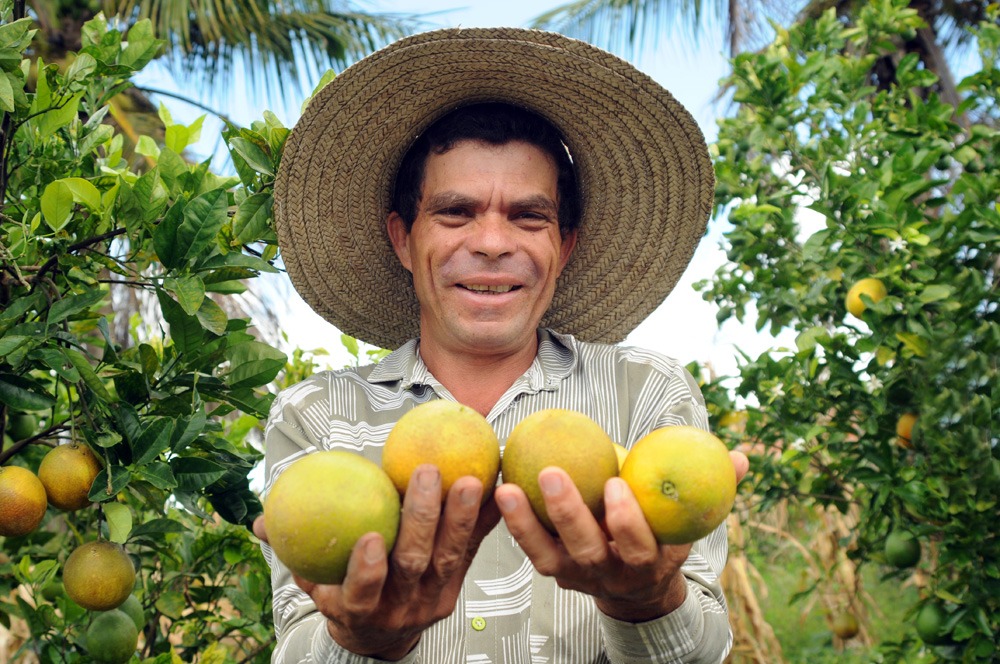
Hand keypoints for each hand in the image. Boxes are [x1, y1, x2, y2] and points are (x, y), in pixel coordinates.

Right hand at [254, 464, 500, 659]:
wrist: (383, 637)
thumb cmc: (343, 592)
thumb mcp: (315, 581)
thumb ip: (292, 549)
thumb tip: (258, 520)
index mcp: (359, 607)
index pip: (362, 593)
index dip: (366, 571)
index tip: (370, 538)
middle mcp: (401, 606)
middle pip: (415, 564)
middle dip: (422, 520)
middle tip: (427, 472)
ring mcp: (434, 598)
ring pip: (452, 557)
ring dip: (461, 516)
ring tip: (471, 478)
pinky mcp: (459, 585)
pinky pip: (474, 550)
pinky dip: (484, 520)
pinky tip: (497, 486)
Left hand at [494, 450, 748, 622]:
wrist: (638, 588)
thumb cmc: (664, 537)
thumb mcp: (691, 521)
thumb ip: (714, 488)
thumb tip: (741, 455)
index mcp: (647, 561)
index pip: (638, 545)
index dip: (627, 520)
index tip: (616, 484)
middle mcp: (609, 573)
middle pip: (587, 550)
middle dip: (569, 514)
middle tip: (552, 472)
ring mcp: (577, 576)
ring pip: (548, 555)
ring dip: (526, 523)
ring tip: (508, 487)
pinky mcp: (552, 570)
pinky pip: (529, 549)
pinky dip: (512, 524)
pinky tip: (497, 489)